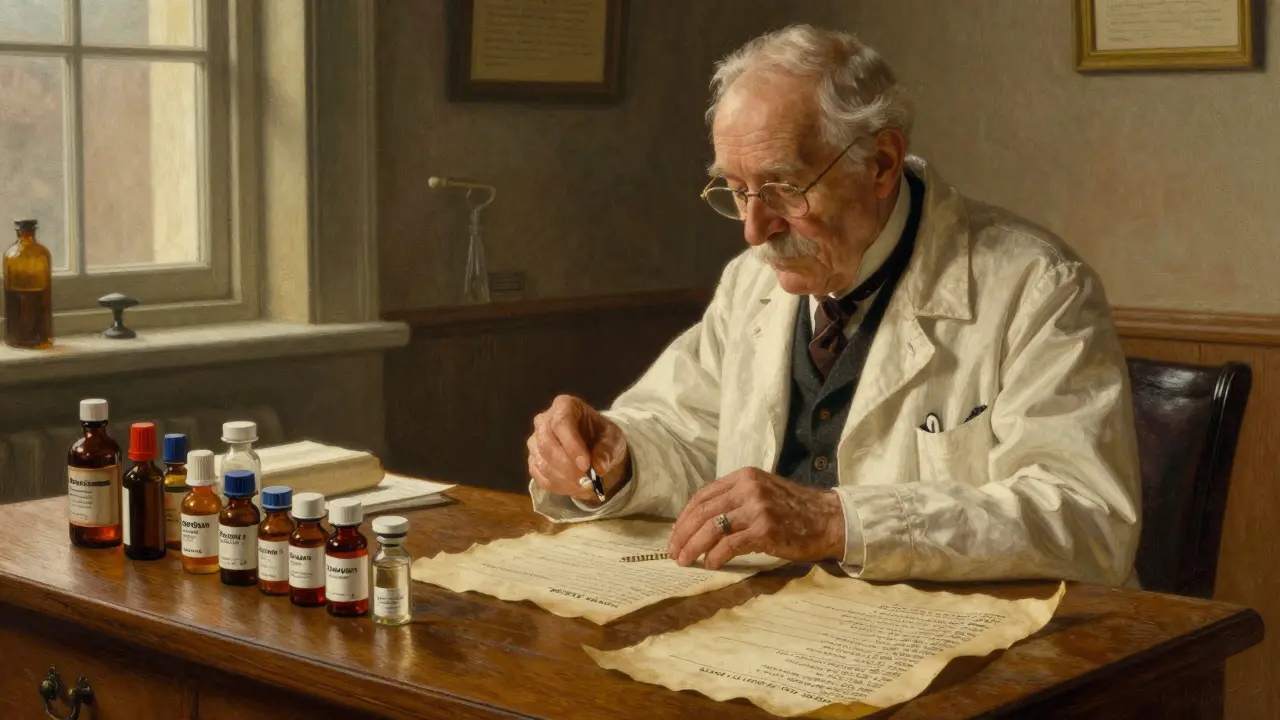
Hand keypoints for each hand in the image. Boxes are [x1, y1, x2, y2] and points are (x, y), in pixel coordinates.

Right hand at [527, 394, 628, 502]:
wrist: (594, 448)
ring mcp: (535, 441)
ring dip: (564, 479)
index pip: (561, 423)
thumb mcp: (613, 439)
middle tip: (586, 481)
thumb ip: (608, 450)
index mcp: (564, 405)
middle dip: (567, 466)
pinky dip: (558, 486)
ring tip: (586, 486)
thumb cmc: (602, 437)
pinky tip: (576, 488)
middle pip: (546, 443)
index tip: (586, 465)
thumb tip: (599, 468)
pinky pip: (539, 477)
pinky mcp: (533, 460)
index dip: (572, 445)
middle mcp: (544, 420)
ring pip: (541, 463)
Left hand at [667, 467, 844, 569]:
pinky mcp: (765, 530)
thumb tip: (704, 523)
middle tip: (674, 552)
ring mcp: (757, 508)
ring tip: (685, 561)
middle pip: (702, 512)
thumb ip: (736, 500)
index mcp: (744, 477)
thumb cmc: (796, 510)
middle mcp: (748, 488)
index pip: (703, 496)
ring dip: (693, 547)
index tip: (676, 534)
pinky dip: (715, 556)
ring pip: (712, 528)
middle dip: (683, 534)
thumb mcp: (763, 493)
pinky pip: (730, 544)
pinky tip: (710, 564)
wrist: (830, 520)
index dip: (684, 517)